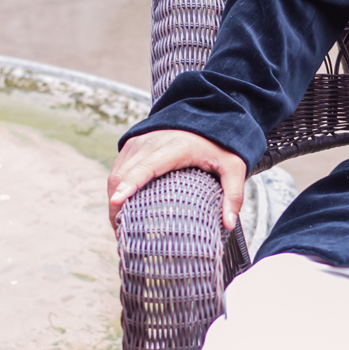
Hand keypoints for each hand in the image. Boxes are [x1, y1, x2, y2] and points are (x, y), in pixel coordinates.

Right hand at [108, 130, 247, 231]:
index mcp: (175, 147)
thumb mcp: (234, 167)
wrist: (205, 115)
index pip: (146, 166)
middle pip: (124, 174)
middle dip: (117, 205)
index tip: (117, 202)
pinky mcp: (132, 144)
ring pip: (116, 173)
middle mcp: (151, 142)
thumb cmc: (219, 144)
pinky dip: (116, 189)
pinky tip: (121, 208)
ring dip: (114, 199)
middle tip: (121, 234)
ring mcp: (138, 142)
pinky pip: (117, 169)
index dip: (130, 184)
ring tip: (120, 227)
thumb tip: (229, 224)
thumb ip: (234, 194)